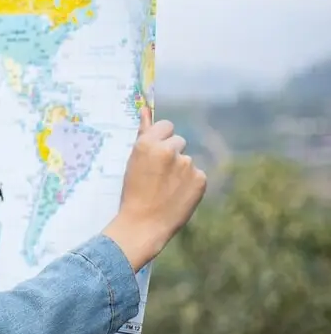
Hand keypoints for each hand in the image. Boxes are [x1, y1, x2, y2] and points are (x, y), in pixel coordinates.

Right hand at [102, 107, 207, 271]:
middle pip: (179, 142)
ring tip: (167, 188)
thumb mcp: (133, 161)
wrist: (143, 224)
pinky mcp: (200, 179)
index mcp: (148, 143)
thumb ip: (144, 134)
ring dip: (181, 170)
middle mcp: (169, 150)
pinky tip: (178, 195)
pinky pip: (197, 175)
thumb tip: (146, 109)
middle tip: (160, 174)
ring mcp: (187, 165)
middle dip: (172, 154)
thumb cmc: (133, 191)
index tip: (157, 151)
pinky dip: (190, 184)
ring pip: (187, 160)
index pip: (166, 126)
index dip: (162, 139)